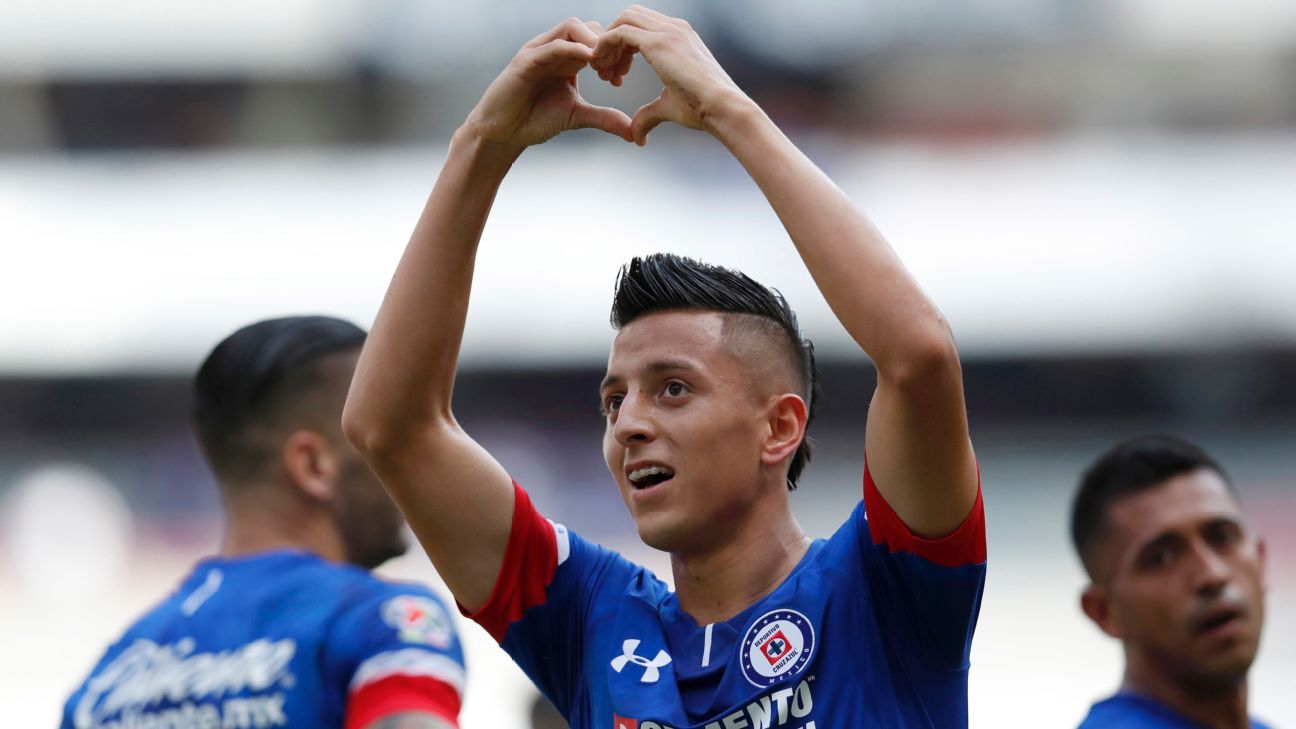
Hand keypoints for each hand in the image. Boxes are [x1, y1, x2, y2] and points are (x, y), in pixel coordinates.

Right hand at [464, 18, 633, 152]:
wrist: (503, 133)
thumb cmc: (535, 119)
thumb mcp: (578, 116)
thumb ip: (605, 118)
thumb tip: (634, 133)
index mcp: (570, 58)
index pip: (599, 39)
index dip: (615, 53)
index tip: (621, 78)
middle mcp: (556, 49)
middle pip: (590, 26)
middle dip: (608, 45)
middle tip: (616, 70)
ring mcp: (540, 51)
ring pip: (571, 27)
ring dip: (593, 40)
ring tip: (605, 63)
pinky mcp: (526, 60)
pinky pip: (552, 45)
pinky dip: (572, 49)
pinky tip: (589, 61)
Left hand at [592, 6, 750, 144]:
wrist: (723, 108)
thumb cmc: (702, 109)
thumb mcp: (669, 107)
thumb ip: (649, 115)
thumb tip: (637, 136)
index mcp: (679, 36)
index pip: (641, 26)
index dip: (623, 47)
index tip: (618, 75)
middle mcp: (673, 28)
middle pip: (629, 17)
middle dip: (613, 42)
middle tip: (607, 72)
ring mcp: (667, 31)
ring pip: (623, 20)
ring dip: (607, 44)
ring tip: (603, 72)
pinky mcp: (658, 42)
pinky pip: (620, 33)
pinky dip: (605, 46)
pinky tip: (603, 68)